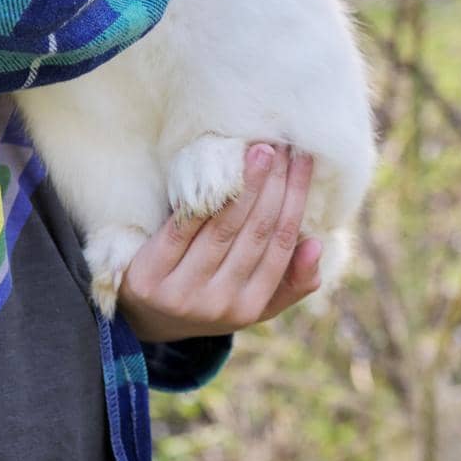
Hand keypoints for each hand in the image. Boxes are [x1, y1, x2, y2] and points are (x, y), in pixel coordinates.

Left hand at [117, 143, 323, 342]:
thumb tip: (316, 243)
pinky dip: (201, 200)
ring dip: (245, 185)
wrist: (145, 314)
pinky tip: (215, 172)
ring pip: (223, 229)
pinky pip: (182, 230)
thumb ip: (292, 280)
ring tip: (259, 151)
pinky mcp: (150, 278)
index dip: (295, 199)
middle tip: (284, 145)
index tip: (303, 162)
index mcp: (251, 308)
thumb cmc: (209, 295)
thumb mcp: (251, 300)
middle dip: (274, 184)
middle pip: (256, 233)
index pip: (282, 245)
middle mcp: (220, 304)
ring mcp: (183, 294)